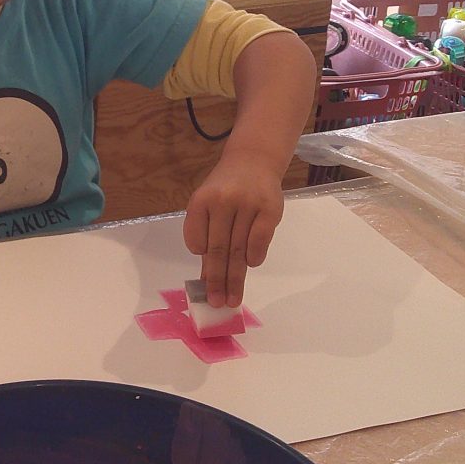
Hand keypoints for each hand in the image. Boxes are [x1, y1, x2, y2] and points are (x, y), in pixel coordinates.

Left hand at [182, 150, 283, 308]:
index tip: (202, 282)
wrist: (253, 160)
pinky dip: (254, 257)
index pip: (195, 238)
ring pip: (238, 249)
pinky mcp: (269, 209)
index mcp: (201, 201)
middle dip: (216, 280)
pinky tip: (251, 267)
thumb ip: (205, 230)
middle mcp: (222, 202)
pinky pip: (260, 240)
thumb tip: (206, 271)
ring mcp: (247, 205)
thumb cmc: (226, 188)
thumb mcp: (208, 201)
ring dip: (234, 277)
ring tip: (232, 299)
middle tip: (216, 303)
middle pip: (217, 249)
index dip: (200, 260)